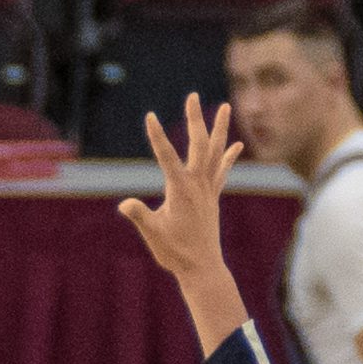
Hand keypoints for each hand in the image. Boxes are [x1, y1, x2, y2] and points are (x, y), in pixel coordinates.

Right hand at [117, 95, 241, 282]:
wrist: (202, 267)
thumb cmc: (175, 252)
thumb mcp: (153, 233)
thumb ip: (139, 216)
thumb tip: (126, 204)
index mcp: (180, 190)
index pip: (167, 157)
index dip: (158, 136)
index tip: (150, 116)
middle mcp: (198, 185)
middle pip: (198, 144)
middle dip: (194, 119)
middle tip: (192, 96)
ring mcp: (208, 189)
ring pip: (215, 152)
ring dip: (219, 128)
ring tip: (225, 106)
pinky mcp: (213, 197)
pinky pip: (222, 171)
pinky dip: (229, 156)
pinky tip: (236, 143)